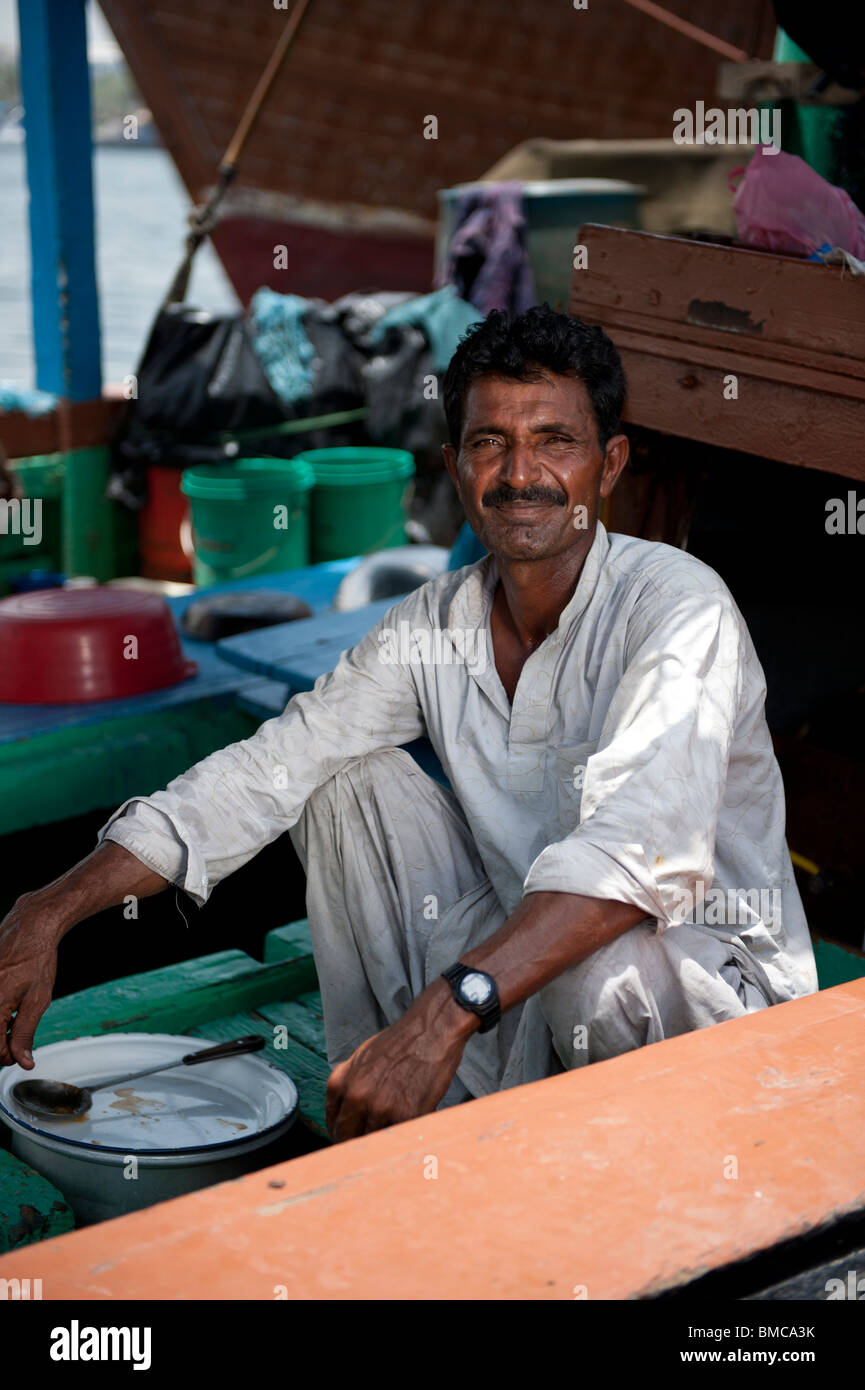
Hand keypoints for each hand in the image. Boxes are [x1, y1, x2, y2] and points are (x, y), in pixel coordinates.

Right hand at [0, 892, 63, 1068]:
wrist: (31, 926)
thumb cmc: (37, 958)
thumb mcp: (37, 1000)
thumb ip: (25, 1033)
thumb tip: (23, 1061)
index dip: (8, 1056)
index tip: (19, 1054)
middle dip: (1, 1042)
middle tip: (16, 1039)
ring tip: (14, 1016)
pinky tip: (7, 1003)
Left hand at [326, 980, 476, 1140]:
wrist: (431, 1030)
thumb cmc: (399, 1042)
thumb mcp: (360, 1058)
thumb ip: (348, 1085)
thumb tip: (343, 1113)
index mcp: (341, 1083)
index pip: (333, 1123)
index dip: (342, 1133)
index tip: (350, 1137)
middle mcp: (356, 1097)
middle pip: (348, 1138)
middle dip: (357, 1142)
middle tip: (368, 1145)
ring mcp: (381, 1109)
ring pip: (373, 1142)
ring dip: (381, 1141)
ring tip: (391, 1136)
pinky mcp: (406, 1116)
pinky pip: (399, 1137)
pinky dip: (402, 1136)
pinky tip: (407, 1127)